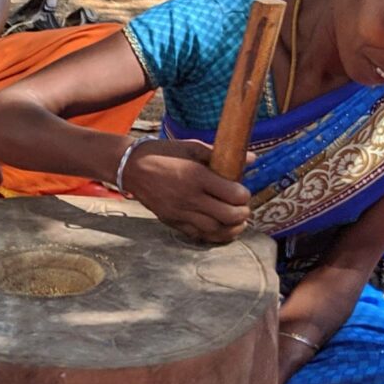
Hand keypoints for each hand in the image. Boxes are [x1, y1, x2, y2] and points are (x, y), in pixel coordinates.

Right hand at [120, 139, 251, 242]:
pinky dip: (213, 236)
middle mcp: (190, 197)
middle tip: (244, 209)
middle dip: (242, 214)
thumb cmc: (163, 154)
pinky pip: (197, 235)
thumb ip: (220, 154)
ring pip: (214, 230)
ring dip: (231, 229)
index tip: (243, 193)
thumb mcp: (191, 147)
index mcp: (197, 175)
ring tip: (237, 223)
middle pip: (227, 215)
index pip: (232, 194)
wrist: (132, 168)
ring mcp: (180, 212)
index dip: (243, 195)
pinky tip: (221, 230)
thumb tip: (251, 158)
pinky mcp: (172, 221)